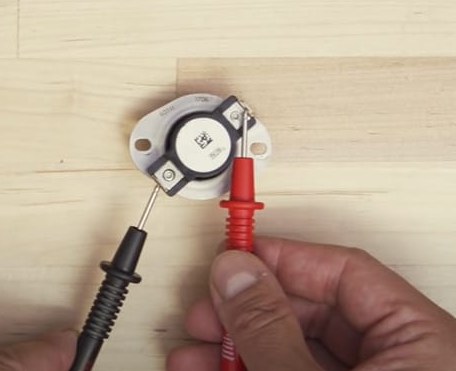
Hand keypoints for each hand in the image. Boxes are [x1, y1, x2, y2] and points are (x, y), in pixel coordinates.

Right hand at [167, 237, 455, 370]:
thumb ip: (273, 330)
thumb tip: (238, 275)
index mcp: (424, 343)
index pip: (346, 272)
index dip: (281, 258)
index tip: (233, 257)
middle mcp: (403, 363)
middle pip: (312, 312)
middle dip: (245, 312)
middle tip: (206, 312)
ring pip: (293, 350)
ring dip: (235, 348)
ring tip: (192, 353)